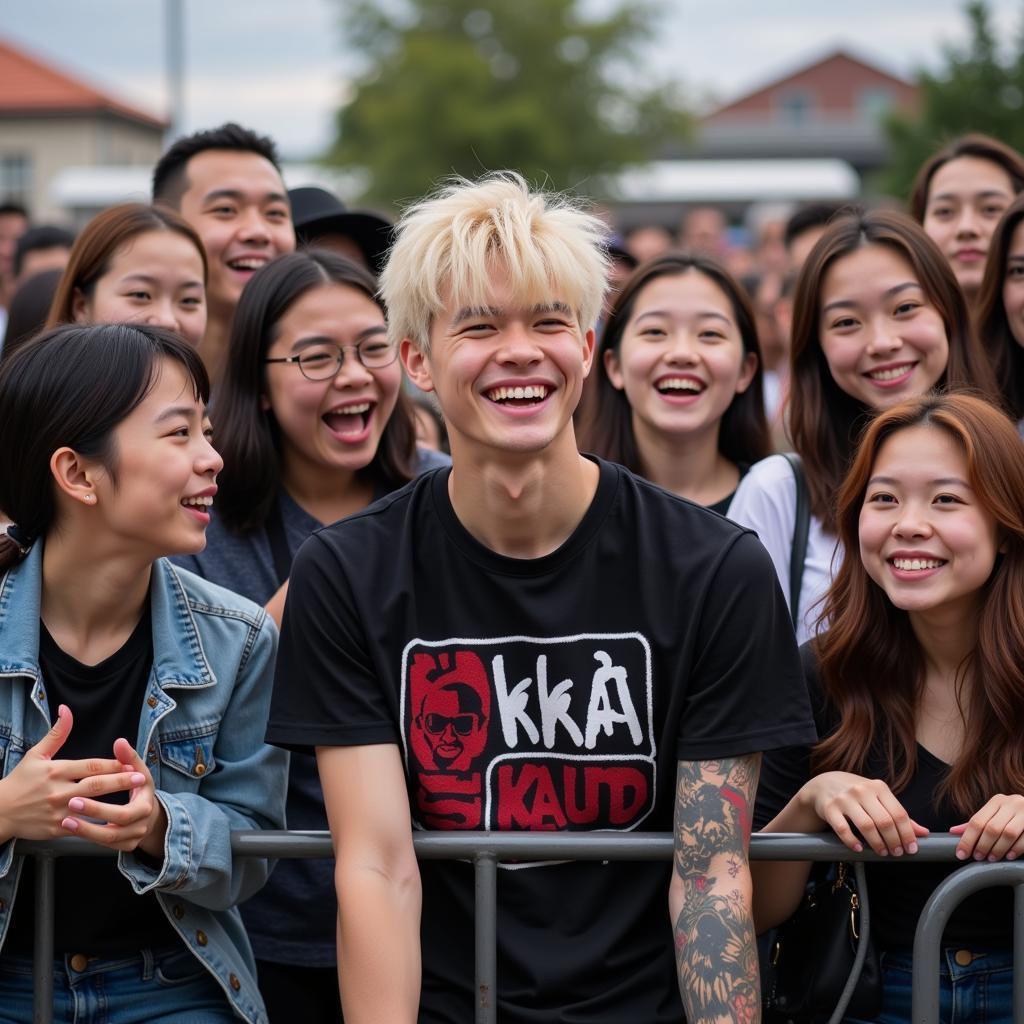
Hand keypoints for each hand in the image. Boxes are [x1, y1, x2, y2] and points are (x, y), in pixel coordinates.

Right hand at [0, 705, 144, 842]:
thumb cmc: (20, 781)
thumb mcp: (36, 754)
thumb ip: (57, 734)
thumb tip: (66, 710)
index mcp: (56, 771)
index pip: (90, 766)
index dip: (112, 764)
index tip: (129, 762)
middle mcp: (59, 790)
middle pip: (95, 785)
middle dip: (120, 781)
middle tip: (140, 778)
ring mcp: (58, 810)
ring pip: (91, 807)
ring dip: (114, 803)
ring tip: (133, 798)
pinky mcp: (56, 828)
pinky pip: (82, 825)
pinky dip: (98, 823)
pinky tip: (115, 822)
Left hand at [61, 737, 166, 856]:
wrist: (149, 815)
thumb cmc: (140, 788)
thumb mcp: (139, 771)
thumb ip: (128, 757)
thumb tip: (119, 742)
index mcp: (147, 801)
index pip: (128, 798)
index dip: (109, 791)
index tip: (83, 786)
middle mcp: (142, 821)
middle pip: (120, 819)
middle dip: (95, 811)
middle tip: (71, 803)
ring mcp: (134, 836)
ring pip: (109, 837)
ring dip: (87, 829)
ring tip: (65, 820)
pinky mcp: (124, 846)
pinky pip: (104, 845)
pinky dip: (88, 837)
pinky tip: (72, 829)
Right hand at [799, 771, 928, 855]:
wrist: (824, 784)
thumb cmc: (857, 794)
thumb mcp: (878, 798)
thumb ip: (898, 814)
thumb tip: (923, 833)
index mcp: (878, 787)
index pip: (899, 814)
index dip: (908, 834)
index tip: (912, 849)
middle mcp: (862, 790)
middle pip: (885, 821)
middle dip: (894, 841)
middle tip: (897, 853)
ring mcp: (844, 798)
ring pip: (866, 826)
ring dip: (877, 844)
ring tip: (882, 852)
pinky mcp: (829, 808)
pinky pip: (843, 829)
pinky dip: (852, 842)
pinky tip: (859, 849)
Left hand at [951, 795, 1023, 861]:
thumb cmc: (1014, 817)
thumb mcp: (995, 816)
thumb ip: (978, 823)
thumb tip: (953, 831)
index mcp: (997, 801)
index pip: (976, 821)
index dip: (967, 839)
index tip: (961, 854)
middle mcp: (1012, 803)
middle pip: (991, 828)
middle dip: (982, 845)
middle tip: (978, 857)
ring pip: (1008, 834)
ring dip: (998, 849)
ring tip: (992, 858)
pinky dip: (1015, 850)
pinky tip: (1008, 856)